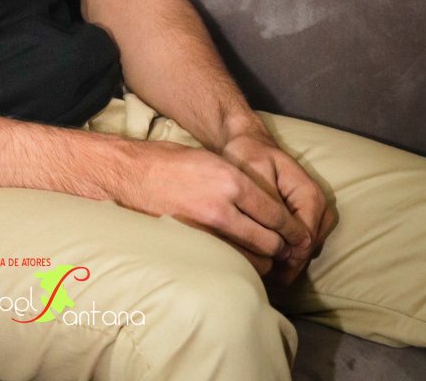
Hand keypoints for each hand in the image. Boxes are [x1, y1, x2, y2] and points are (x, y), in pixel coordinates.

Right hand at [121, 140, 319, 277]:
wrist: (129, 174)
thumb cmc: (169, 162)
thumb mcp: (212, 161)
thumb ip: (240, 183)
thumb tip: (265, 208)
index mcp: (232, 180)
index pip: (276, 214)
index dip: (291, 228)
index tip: (296, 235)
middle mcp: (224, 206)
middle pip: (270, 240)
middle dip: (280, 247)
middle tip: (282, 248)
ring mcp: (207, 229)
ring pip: (253, 258)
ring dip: (262, 260)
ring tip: (261, 256)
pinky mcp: (193, 244)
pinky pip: (228, 262)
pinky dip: (238, 264)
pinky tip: (237, 259)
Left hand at [221, 131, 336, 285]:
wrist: (248, 141)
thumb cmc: (247, 154)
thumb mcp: (252, 174)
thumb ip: (270, 206)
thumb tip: (284, 242)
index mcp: (309, 195)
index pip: (304, 242)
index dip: (286, 261)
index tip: (262, 270)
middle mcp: (320, 206)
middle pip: (308, 250)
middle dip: (287, 266)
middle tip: (259, 275)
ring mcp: (317, 213)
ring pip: (307, 251)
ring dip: (287, 263)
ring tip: (261, 269)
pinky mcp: (308, 217)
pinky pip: (302, 244)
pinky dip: (287, 254)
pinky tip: (267, 260)